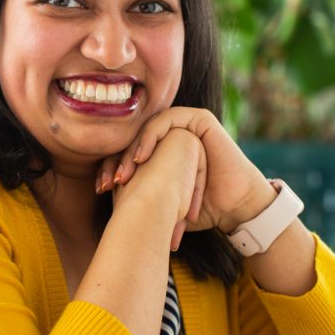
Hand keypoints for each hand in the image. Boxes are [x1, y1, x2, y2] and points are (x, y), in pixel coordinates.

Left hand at [97, 108, 276, 246]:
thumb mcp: (161, 205)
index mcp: (163, 152)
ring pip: (146, 130)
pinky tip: (142, 158)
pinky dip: (151, 136)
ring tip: (123, 175)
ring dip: (131, 151)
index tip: (100, 189)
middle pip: (133, 140)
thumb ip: (139, 199)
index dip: (111, 168)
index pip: (129, 153)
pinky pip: (167, 120)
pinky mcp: (199, 119)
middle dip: (116, 161)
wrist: (233, 210)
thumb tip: (106, 214)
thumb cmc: (199, 210)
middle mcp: (172, 136)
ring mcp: (185, 125)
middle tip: (107, 183)